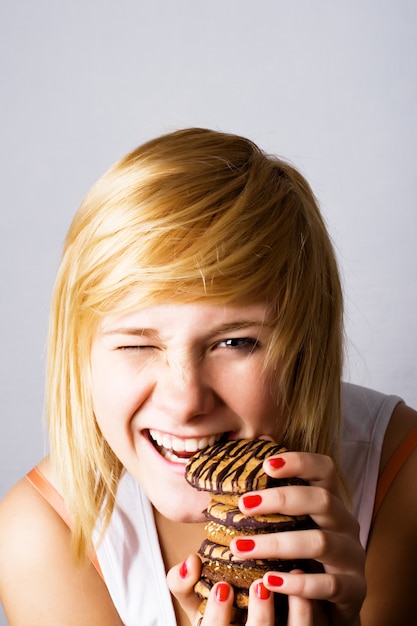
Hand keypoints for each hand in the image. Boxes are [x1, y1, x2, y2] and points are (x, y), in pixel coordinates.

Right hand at [168, 555, 310, 624]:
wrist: (258, 622)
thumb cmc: (222, 615)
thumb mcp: (197, 603)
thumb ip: (183, 583)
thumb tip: (190, 561)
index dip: (219, 617)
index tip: (223, 588)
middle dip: (262, 617)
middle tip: (261, 584)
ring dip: (299, 612)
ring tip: (295, 574)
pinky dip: (317, 609)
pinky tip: (311, 583)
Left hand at [230, 451, 365, 624]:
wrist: (328, 606)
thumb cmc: (299, 556)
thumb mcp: (287, 525)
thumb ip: (269, 498)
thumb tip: (247, 453)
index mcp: (329, 502)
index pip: (324, 469)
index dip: (299, 461)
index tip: (265, 464)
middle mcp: (345, 523)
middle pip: (322, 500)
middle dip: (281, 499)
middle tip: (243, 504)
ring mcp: (352, 556)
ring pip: (320, 542)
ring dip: (276, 543)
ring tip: (240, 549)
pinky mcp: (353, 590)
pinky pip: (327, 585)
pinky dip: (297, 583)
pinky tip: (269, 581)